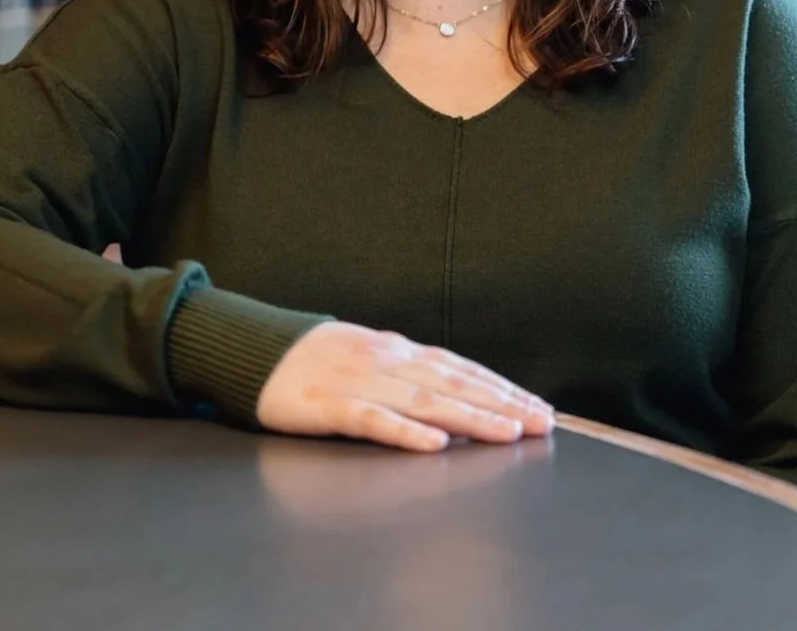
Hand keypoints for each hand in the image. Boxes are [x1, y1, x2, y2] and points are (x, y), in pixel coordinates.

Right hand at [255, 320, 555, 450]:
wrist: (256, 350)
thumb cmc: (316, 359)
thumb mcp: (369, 357)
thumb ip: (408, 374)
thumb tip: (455, 397)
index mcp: (397, 351)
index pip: (460, 368)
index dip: (501, 387)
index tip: (536, 406)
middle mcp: (386, 362)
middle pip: (453, 384)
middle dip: (501, 404)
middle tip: (540, 423)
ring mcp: (358, 382)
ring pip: (424, 401)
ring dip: (469, 417)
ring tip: (505, 433)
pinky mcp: (329, 407)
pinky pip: (373, 421)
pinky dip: (405, 433)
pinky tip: (433, 445)